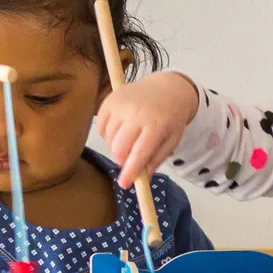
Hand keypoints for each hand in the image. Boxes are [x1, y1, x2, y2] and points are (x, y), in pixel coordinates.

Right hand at [96, 72, 200, 186]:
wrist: (166, 88)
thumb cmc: (170, 118)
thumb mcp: (171, 140)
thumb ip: (156, 160)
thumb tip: (141, 180)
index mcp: (156, 125)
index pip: (139, 153)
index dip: (131, 171)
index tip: (124, 184)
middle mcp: (137, 113)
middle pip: (119, 148)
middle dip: (122, 160)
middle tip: (130, 159)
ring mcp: (121, 105)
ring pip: (109, 139)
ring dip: (115, 147)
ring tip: (128, 141)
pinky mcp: (109, 100)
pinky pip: (100, 127)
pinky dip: (107, 135)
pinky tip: (119, 130)